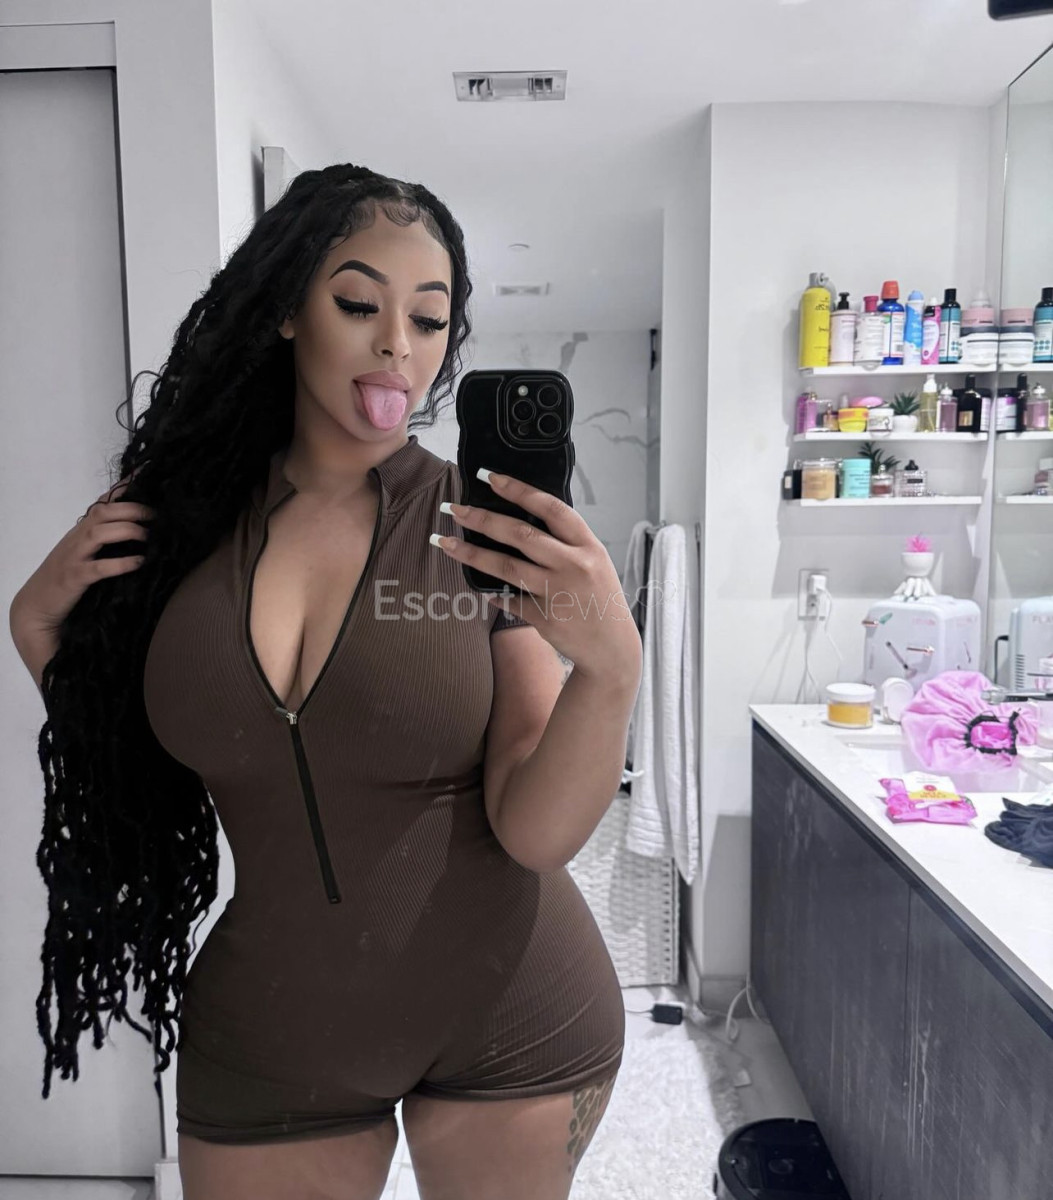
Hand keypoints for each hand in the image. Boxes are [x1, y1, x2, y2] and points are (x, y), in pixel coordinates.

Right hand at [13, 475, 154, 631]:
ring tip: (149, 537)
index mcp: (81, 530)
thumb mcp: (83, 551)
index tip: (146, 473)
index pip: (103, 502)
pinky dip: (120, 563)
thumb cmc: (65, 576)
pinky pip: (99, 568)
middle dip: (132, 509)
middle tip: (156, 516)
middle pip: (103, 512)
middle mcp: (77, 538)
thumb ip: (103, 537)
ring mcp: (74, 557)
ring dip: (128, 531)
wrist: (37, 604)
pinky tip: (139, 562)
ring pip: (99, 533)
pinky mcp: (75, 578)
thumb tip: (137, 528)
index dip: (124, 487)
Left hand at [432, 471, 641, 686]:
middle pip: (521, 535)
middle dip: (483, 519)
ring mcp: (558, 592)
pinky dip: (493, 595)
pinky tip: (481, 591)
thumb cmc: (601, 599)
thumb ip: (566, 543)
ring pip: (507, 567)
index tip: (489, 477)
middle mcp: (573, 565)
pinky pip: (509, 601)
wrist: (612, 648)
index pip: (550, 508)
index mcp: (588, 545)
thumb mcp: (594, 562)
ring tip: (445, 542)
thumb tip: (521, 524)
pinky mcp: (544, 618)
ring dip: (472, 553)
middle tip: (455, 509)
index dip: (519, 490)